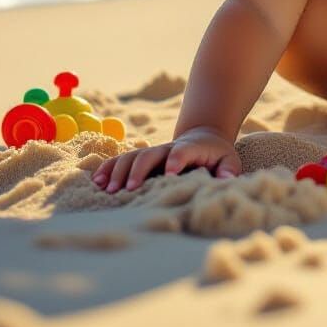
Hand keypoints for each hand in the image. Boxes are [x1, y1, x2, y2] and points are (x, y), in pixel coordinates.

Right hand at [91, 126, 240, 193]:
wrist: (203, 137)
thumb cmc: (217, 155)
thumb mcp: (229, 160)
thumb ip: (228, 170)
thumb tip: (226, 180)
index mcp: (191, 148)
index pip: (182, 151)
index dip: (176, 161)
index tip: (169, 174)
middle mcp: (169, 148)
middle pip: (151, 154)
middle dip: (140, 170)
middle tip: (130, 189)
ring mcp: (154, 152)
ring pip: (133, 156)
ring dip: (119, 171)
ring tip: (108, 190)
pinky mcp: (142, 157)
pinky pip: (122, 160)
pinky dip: (109, 168)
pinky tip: (97, 182)